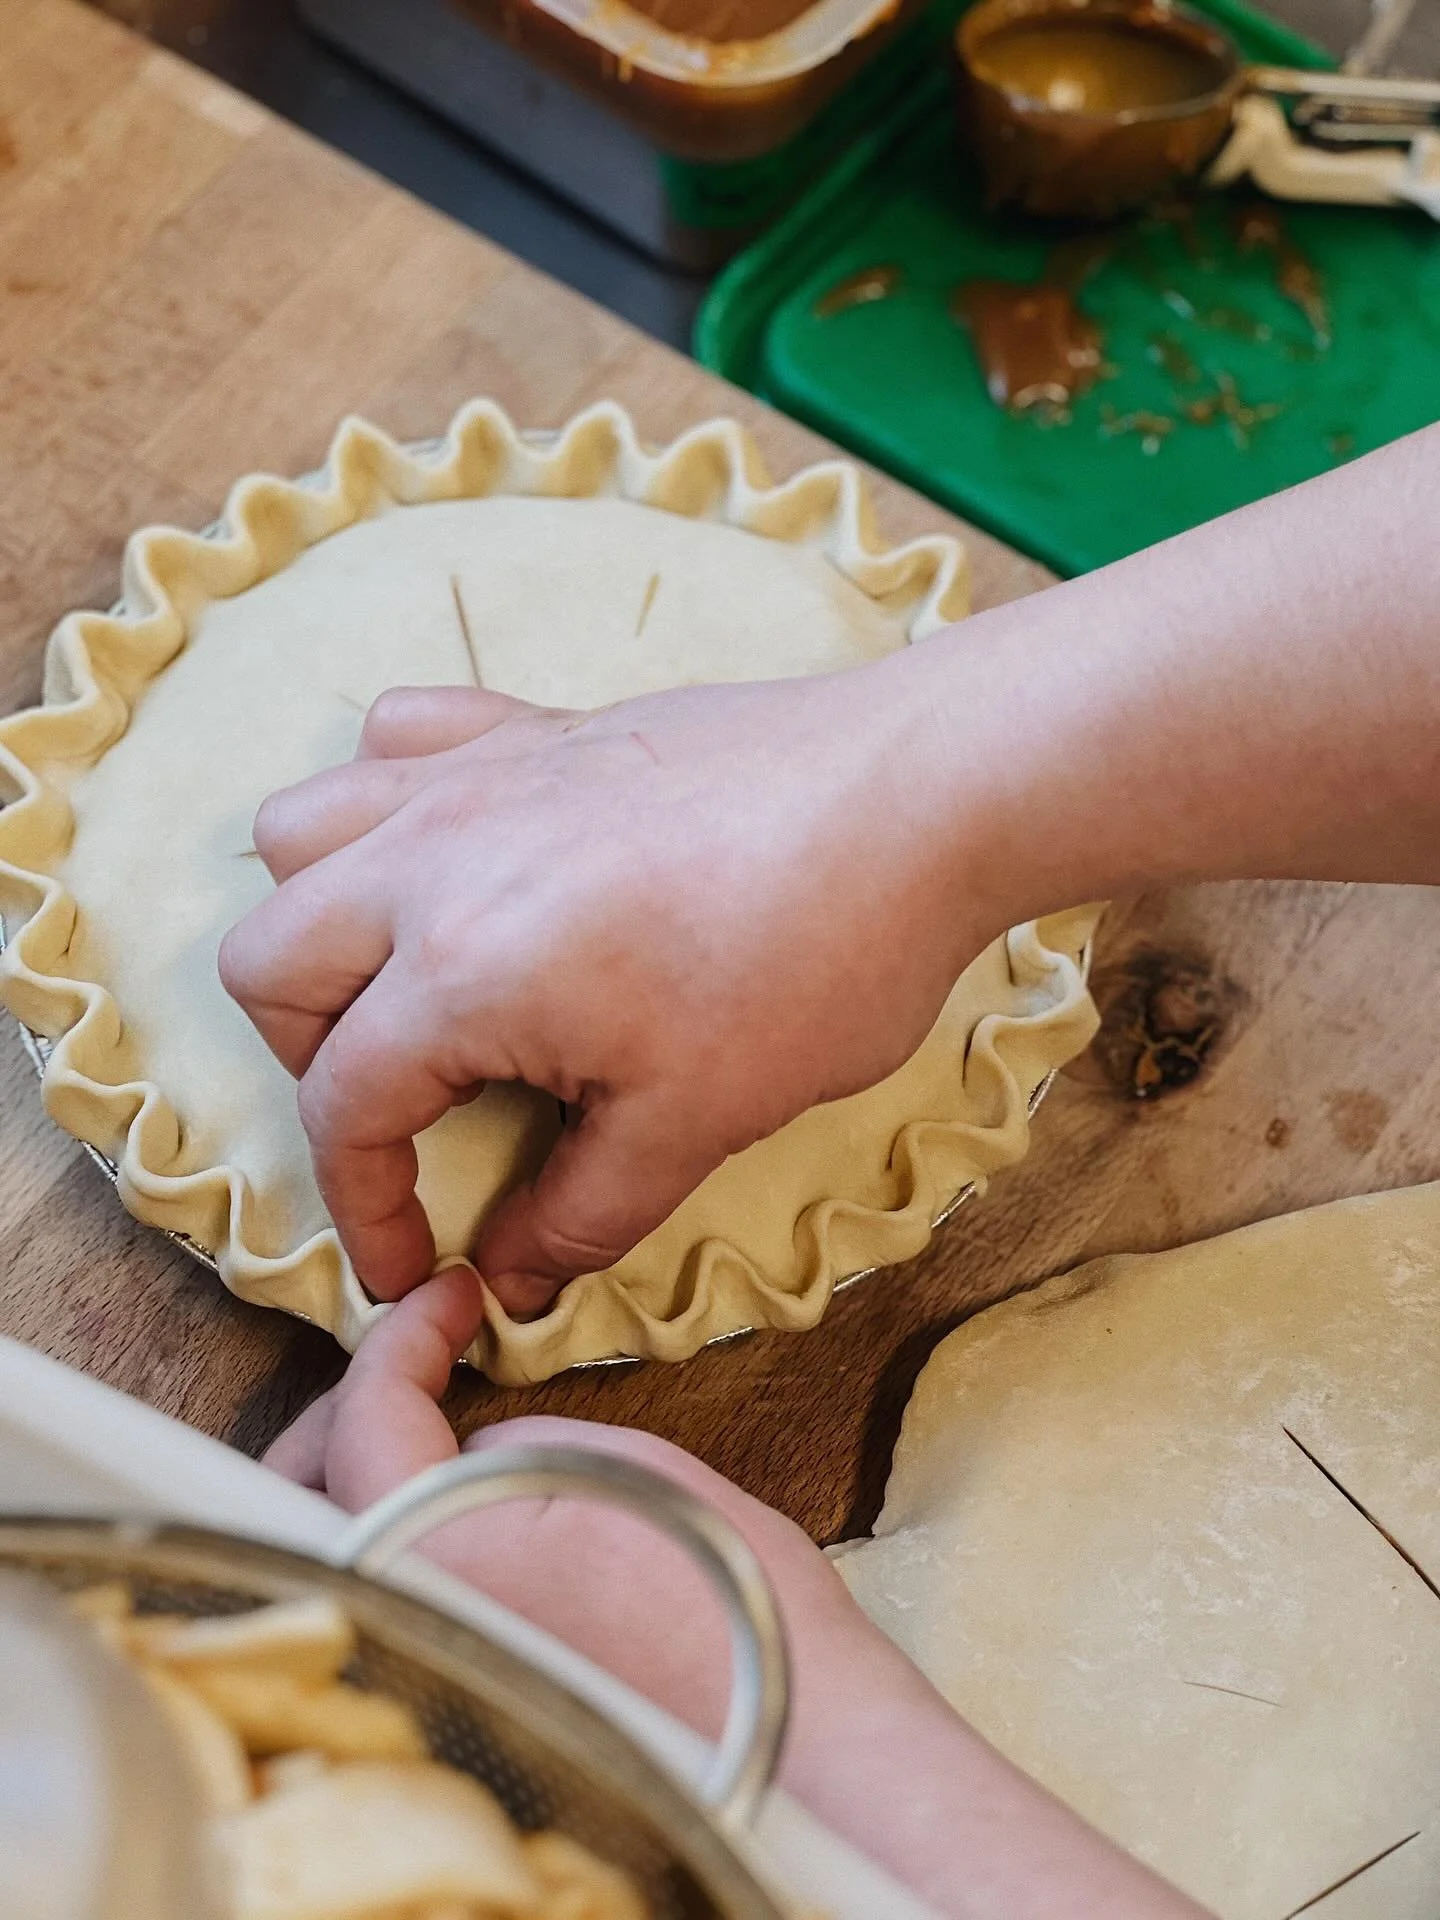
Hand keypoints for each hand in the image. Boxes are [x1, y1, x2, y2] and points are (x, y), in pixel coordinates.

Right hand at [219, 661, 985, 1317]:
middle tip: (411, 1116)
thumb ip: (581, 1212)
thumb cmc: (814, 959)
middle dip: (312, 1062)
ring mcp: (473, 779)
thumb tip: (513, 1277)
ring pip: (301, 838)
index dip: (365, 1210)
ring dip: (322, 922)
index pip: (344, 1108)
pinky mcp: (530, 728)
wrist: (910, 799)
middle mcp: (430, 862)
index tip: (411, 1260)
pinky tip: (456, 853)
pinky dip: (388, 800)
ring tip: (407, 982)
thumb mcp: (696, 1121)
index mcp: (459, 972)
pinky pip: (397, 742)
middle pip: (269, 964)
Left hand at [265, 1272, 1207, 1919]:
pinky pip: (376, 1605)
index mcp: (436, 1542)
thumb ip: (517, 1438)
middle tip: (408, 1359)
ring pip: (320, 1555)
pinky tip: (443, 1516)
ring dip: (350, 1479)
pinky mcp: (449, 1706)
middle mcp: (398, 1614)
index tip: (448, 1299)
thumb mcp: (625, 1462)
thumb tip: (473, 1445)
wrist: (798, 1742)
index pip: (368, 1411)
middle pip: (297, 1493)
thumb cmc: (734, 1604)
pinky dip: (384, 1544)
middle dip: (344, 1409)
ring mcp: (414, 1670)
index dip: (404, 1334)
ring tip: (411, 1427)